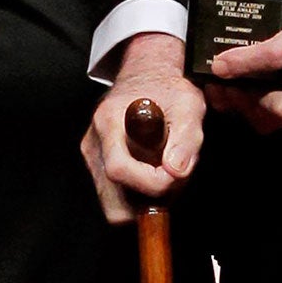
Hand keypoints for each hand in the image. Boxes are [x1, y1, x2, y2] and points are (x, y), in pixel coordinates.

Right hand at [81, 32, 205, 224]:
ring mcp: (92, 156)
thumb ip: (187, 139)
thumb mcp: (189, 105)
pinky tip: (153, 172)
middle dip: (147, 202)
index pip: (119, 170)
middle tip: (172, 179)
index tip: (175, 174)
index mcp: (109, 121)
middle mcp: (94, 142)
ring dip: (144, 201)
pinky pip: (115, 198)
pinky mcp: (97, 166)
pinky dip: (137, 195)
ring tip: (165, 173)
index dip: (150, 182)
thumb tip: (175, 172)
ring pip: (115, 205)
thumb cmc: (169, 89)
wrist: (148, 76)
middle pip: (113, 202)